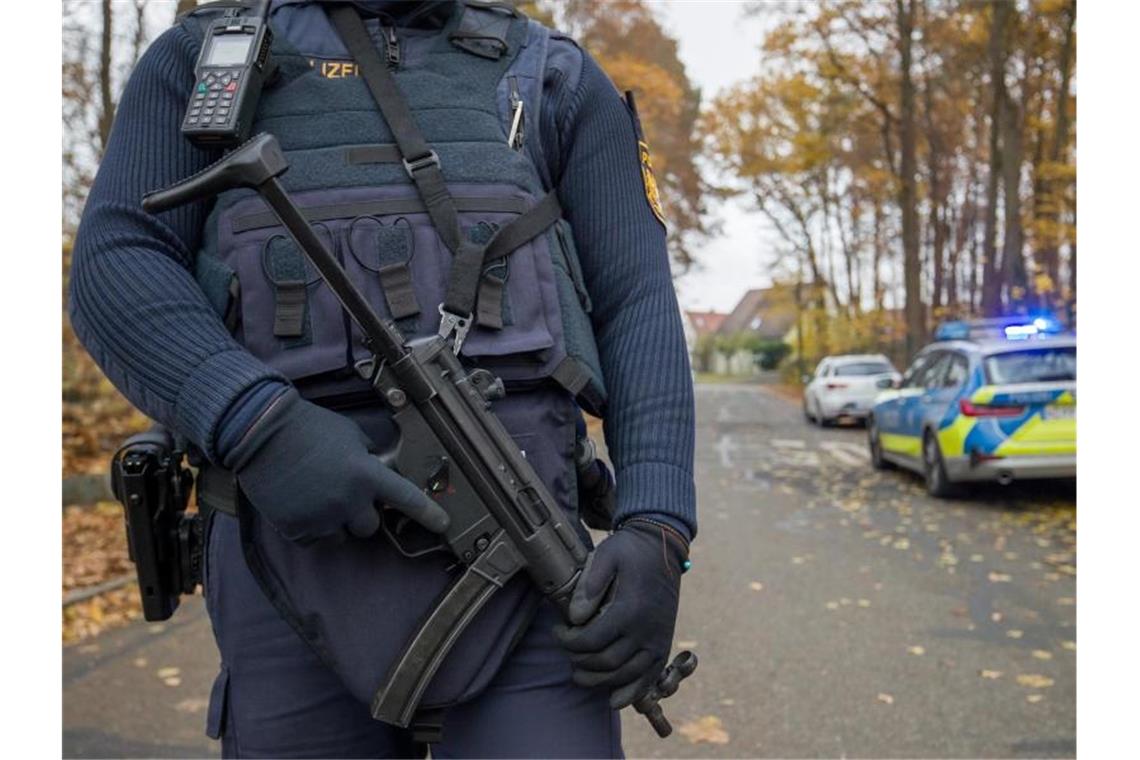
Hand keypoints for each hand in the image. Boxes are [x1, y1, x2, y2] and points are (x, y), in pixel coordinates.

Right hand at [227, 389, 449, 543]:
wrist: (260, 432)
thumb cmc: (308, 427)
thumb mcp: (350, 434)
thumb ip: (369, 456)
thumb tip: (380, 470)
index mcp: (366, 474)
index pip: (406, 499)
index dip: (428, 514)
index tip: (444, 525)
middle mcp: (348, 501)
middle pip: (370, 527)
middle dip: (362, 514)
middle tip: (345, 494)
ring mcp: (321, 517)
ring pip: (341, 535)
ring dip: (336, 522)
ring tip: (317, 495)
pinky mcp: (296, 529)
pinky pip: (314, 538)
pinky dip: (311, 527)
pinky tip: (300, 503)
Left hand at [554, 518, 687, 707]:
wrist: (663, 548)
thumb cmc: (630, 551)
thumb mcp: (606, 555)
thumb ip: (589, 585)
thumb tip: (575, 617)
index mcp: (629, 610)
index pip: (590, 641)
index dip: (568, 642)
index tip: (557, 630)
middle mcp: (646, 631)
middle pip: (606, 663)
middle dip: (579, 661)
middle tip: (567, 649)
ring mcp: (658, 641)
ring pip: (625, 676)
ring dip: (598, 680)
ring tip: (580, 671)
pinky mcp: (664, 645)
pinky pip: (649, 678)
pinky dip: (631, 693)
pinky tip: (614, 699)